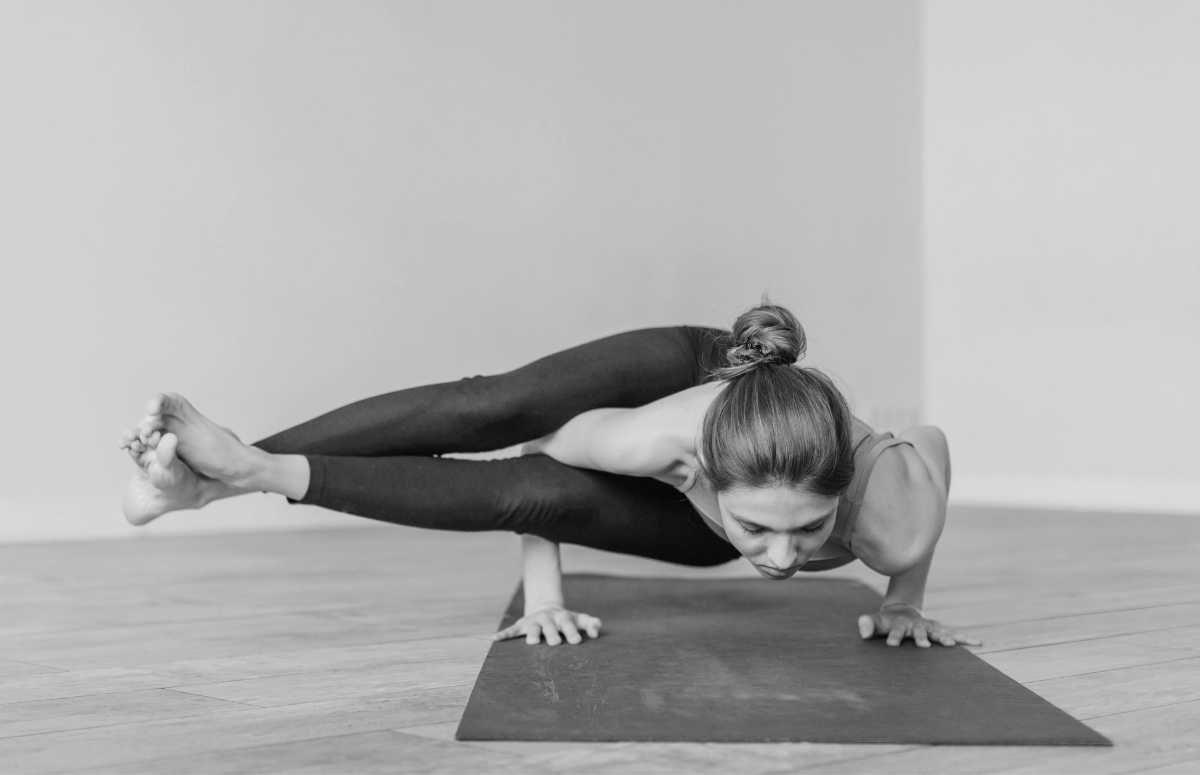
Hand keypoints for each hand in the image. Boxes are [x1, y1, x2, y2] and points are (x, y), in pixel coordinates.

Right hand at [493, 604, 601, 645]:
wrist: (547, 608)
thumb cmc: (566, 620)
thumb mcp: (580, 619)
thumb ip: (591, 623)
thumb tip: (597, 631)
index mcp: (562, 617)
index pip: (569, 624)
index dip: (573, 632)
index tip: (577, 641)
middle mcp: (547, 619)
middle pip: (550, 627)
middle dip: (552, 634)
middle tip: (556, 643)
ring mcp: (534, 622)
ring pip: (532, 629)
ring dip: (532, 635)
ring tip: (533, 643)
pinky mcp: (521, 625)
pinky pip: (512, 630)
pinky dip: (504, 634)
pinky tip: (495, 638)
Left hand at [858, 603, 980, 647]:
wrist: (902, 611)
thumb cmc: (887, 622)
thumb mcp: (876, 622)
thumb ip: (868, 624)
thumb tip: (862, 630)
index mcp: (900, 624)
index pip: (895, 630)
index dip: (893, 637)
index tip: (891, 645)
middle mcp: (917, 625)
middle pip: (919, 631)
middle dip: (921, 638)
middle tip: (923, 646)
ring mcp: (929, 627)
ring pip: (938, 632)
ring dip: (944, 637)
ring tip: (951, 644)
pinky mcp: (939, 630)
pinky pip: (954, 634)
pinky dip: (965, 638)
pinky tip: (978, 642)